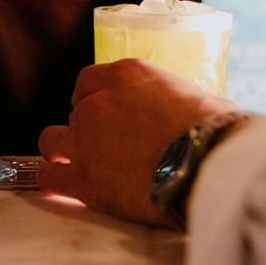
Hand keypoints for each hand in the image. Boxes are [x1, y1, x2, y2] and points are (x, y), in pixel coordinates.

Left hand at [37, 59, 235, 225]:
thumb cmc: (217, 130)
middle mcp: (98, 101)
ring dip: (62, 152)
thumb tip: (180, 116)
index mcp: (126, 75)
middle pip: (75, 113)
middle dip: (87, 130)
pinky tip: (64, 189)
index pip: (89, 81)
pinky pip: (48, 176)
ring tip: (78, 167)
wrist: (210, 163)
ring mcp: (85, 139)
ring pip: (51, 140)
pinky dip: (53, 182)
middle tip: (106, 150)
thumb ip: (170, 102)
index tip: (103, 115)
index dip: (93, 100)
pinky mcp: (83, 177)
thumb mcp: (194, 97)